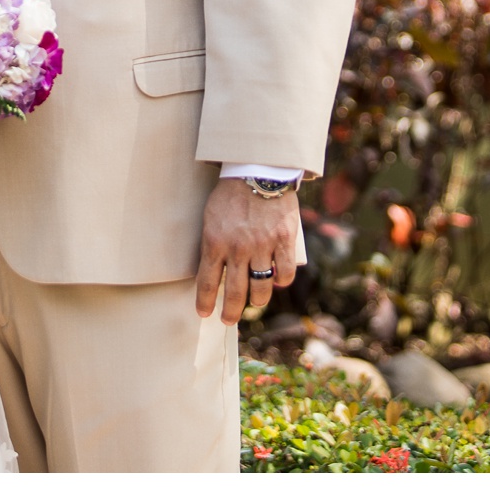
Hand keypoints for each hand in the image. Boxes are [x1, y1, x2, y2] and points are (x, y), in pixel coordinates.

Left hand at [195, 178, 299, 324]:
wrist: (259, 169)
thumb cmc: (230, 193)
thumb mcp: (210, 217)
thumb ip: (212, 243)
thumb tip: (214, 270)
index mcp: (215, 242)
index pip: (207, 282)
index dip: (205, 302)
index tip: (204, 313)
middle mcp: (238, 248)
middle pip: (235, 293)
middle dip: (230, 312)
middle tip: (228, 319)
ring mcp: (263, 246)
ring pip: (261, 288)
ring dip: (257, 300)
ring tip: (255, 302)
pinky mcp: (284, 240)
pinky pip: (285, 273)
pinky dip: (281, 281)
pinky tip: (277, 281)